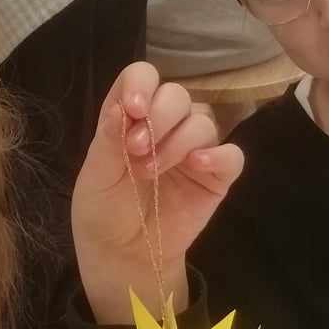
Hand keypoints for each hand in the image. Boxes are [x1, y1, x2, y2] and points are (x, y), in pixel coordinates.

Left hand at [72, 63, 244, 324]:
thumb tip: (123, 105)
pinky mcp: (217, 176)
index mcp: (134, 115)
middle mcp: (167, 125)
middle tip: (137, 150)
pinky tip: (197, 164)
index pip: (144, 76)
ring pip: (203, 120)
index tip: (133, 110)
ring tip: (150, 171)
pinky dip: (218, 154)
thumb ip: (109, 138)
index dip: (142, 85)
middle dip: (159, 117)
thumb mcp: (96, 173)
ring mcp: (195, 149)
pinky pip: (232, 154)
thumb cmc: (104, 208)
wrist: (122, 252)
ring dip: (177, 141)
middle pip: (178, 94)